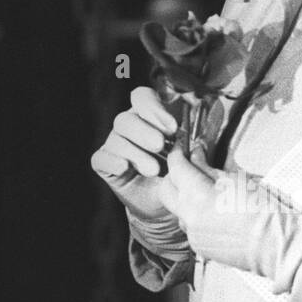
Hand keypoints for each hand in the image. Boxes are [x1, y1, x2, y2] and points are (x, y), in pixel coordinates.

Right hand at [92, 87, 180, 220]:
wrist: (162, 204)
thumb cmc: (176, 174)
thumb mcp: (188, 158)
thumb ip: (193, 145)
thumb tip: (200, 140)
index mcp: (148, 117)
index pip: (142, 97)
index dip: (153, 107)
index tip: (172, 127)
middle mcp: (128, 127)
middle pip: (125, 119)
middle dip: (144, 131)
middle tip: (160, 146)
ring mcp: (114, 144)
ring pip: (115, 139)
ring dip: (135, 153)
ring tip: (154, 170)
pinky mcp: (104, 164)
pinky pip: (101, 158)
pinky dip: (112, 161)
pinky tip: (124, 167)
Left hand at [156, 144, 272, 274]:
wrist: (279, 244)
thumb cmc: (265, 210)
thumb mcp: (237, 180)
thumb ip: (209, 168)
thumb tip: (196, 155)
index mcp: (196, 196)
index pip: (175, 168)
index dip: (178, 155)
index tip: (182, 150)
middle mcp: (189, 217)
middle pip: (166, 190)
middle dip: (174, 178)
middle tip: (190, 169)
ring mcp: (193, 235)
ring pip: (178, 211)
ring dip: (186, 199)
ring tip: (209, 194)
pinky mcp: (201, 248)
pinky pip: (191, 227)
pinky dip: (198, 218)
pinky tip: (217, 214)